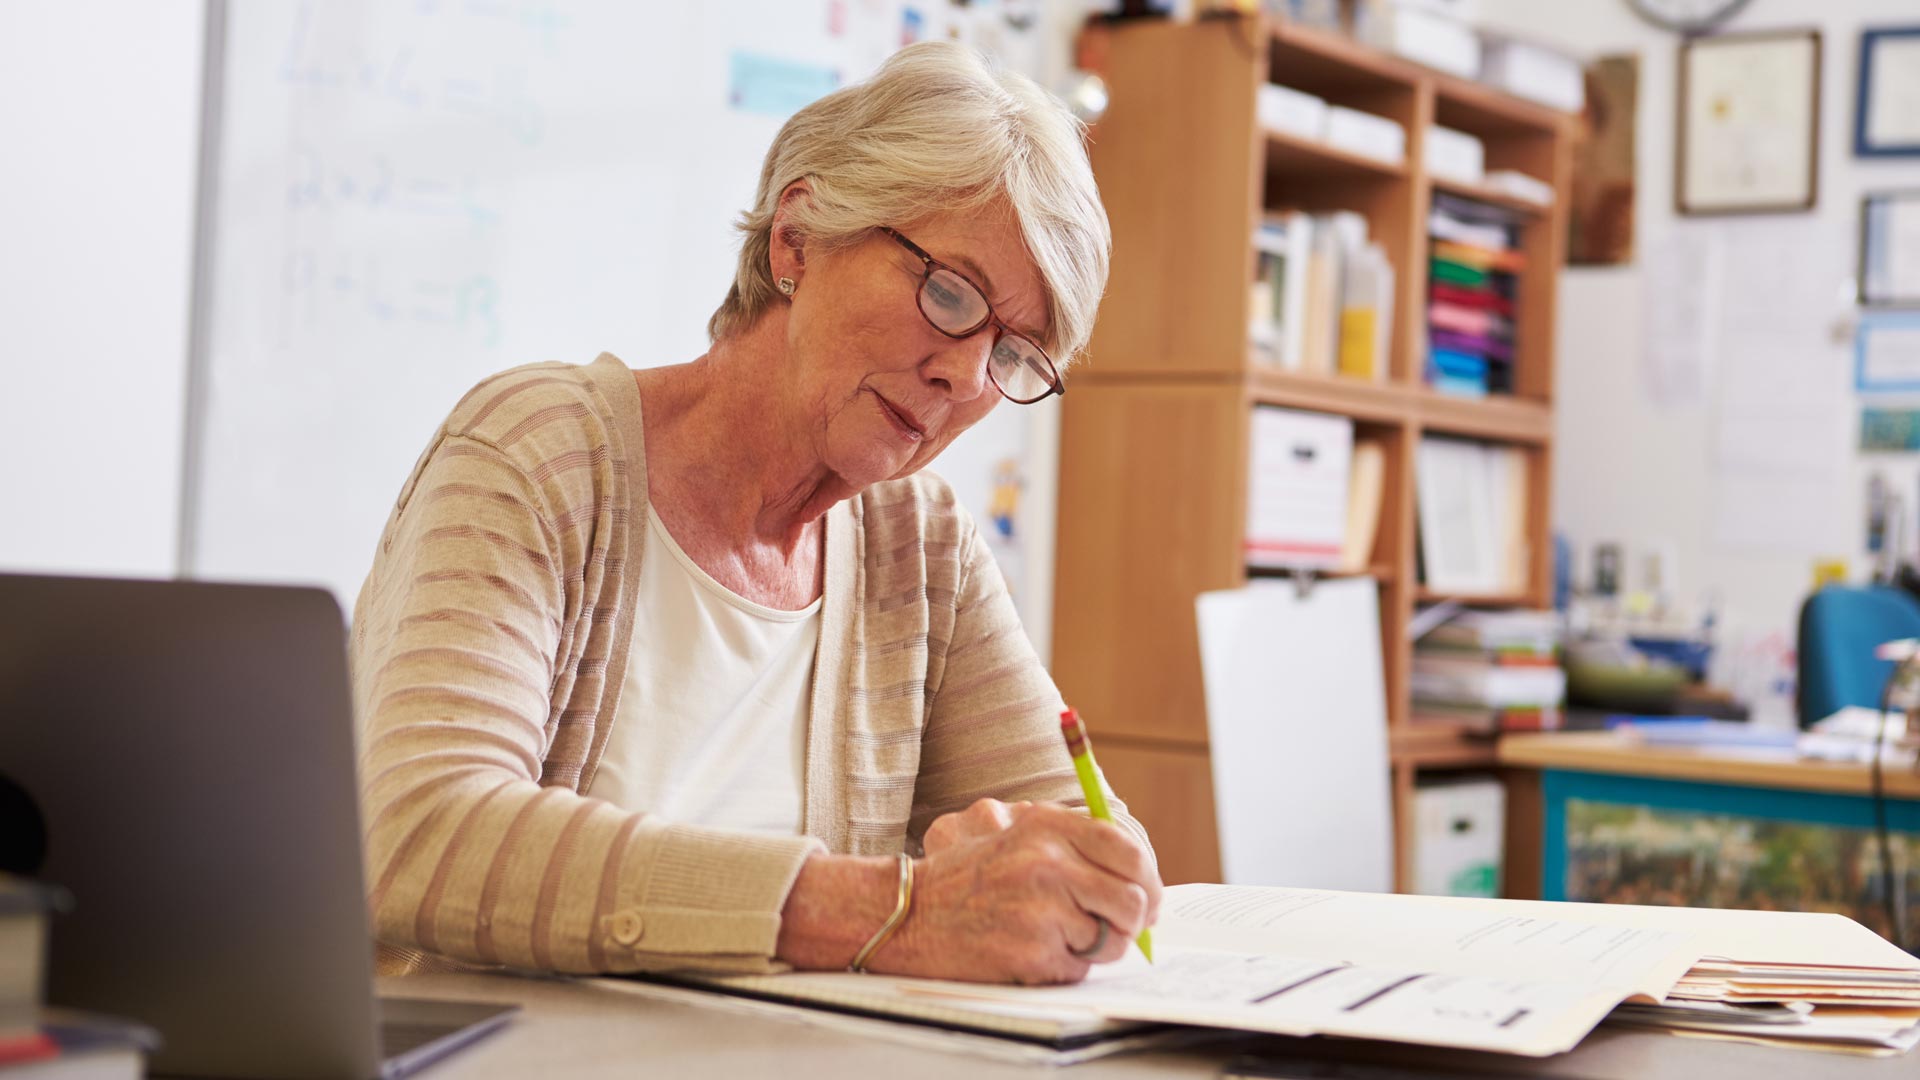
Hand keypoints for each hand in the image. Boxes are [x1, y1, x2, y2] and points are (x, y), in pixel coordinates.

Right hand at [877, 800, 1162, 984]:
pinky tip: (1032, 951)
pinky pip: (1080, 969)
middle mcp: (1047, 863)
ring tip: (1058, 936)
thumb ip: (1073, 842)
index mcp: (1047, 826)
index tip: (1149, 898)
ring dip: (1096, 947)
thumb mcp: (1014, 832)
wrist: (907, 911)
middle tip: (1118, 928)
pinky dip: (1065, 967)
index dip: (1148, 879)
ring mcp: (1041, 909)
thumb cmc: (966, 874)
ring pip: (1112, 940)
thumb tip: (1137, 876)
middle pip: (1133, 900)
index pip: (1127, 850)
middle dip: (1132, 921)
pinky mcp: (1032, 952)